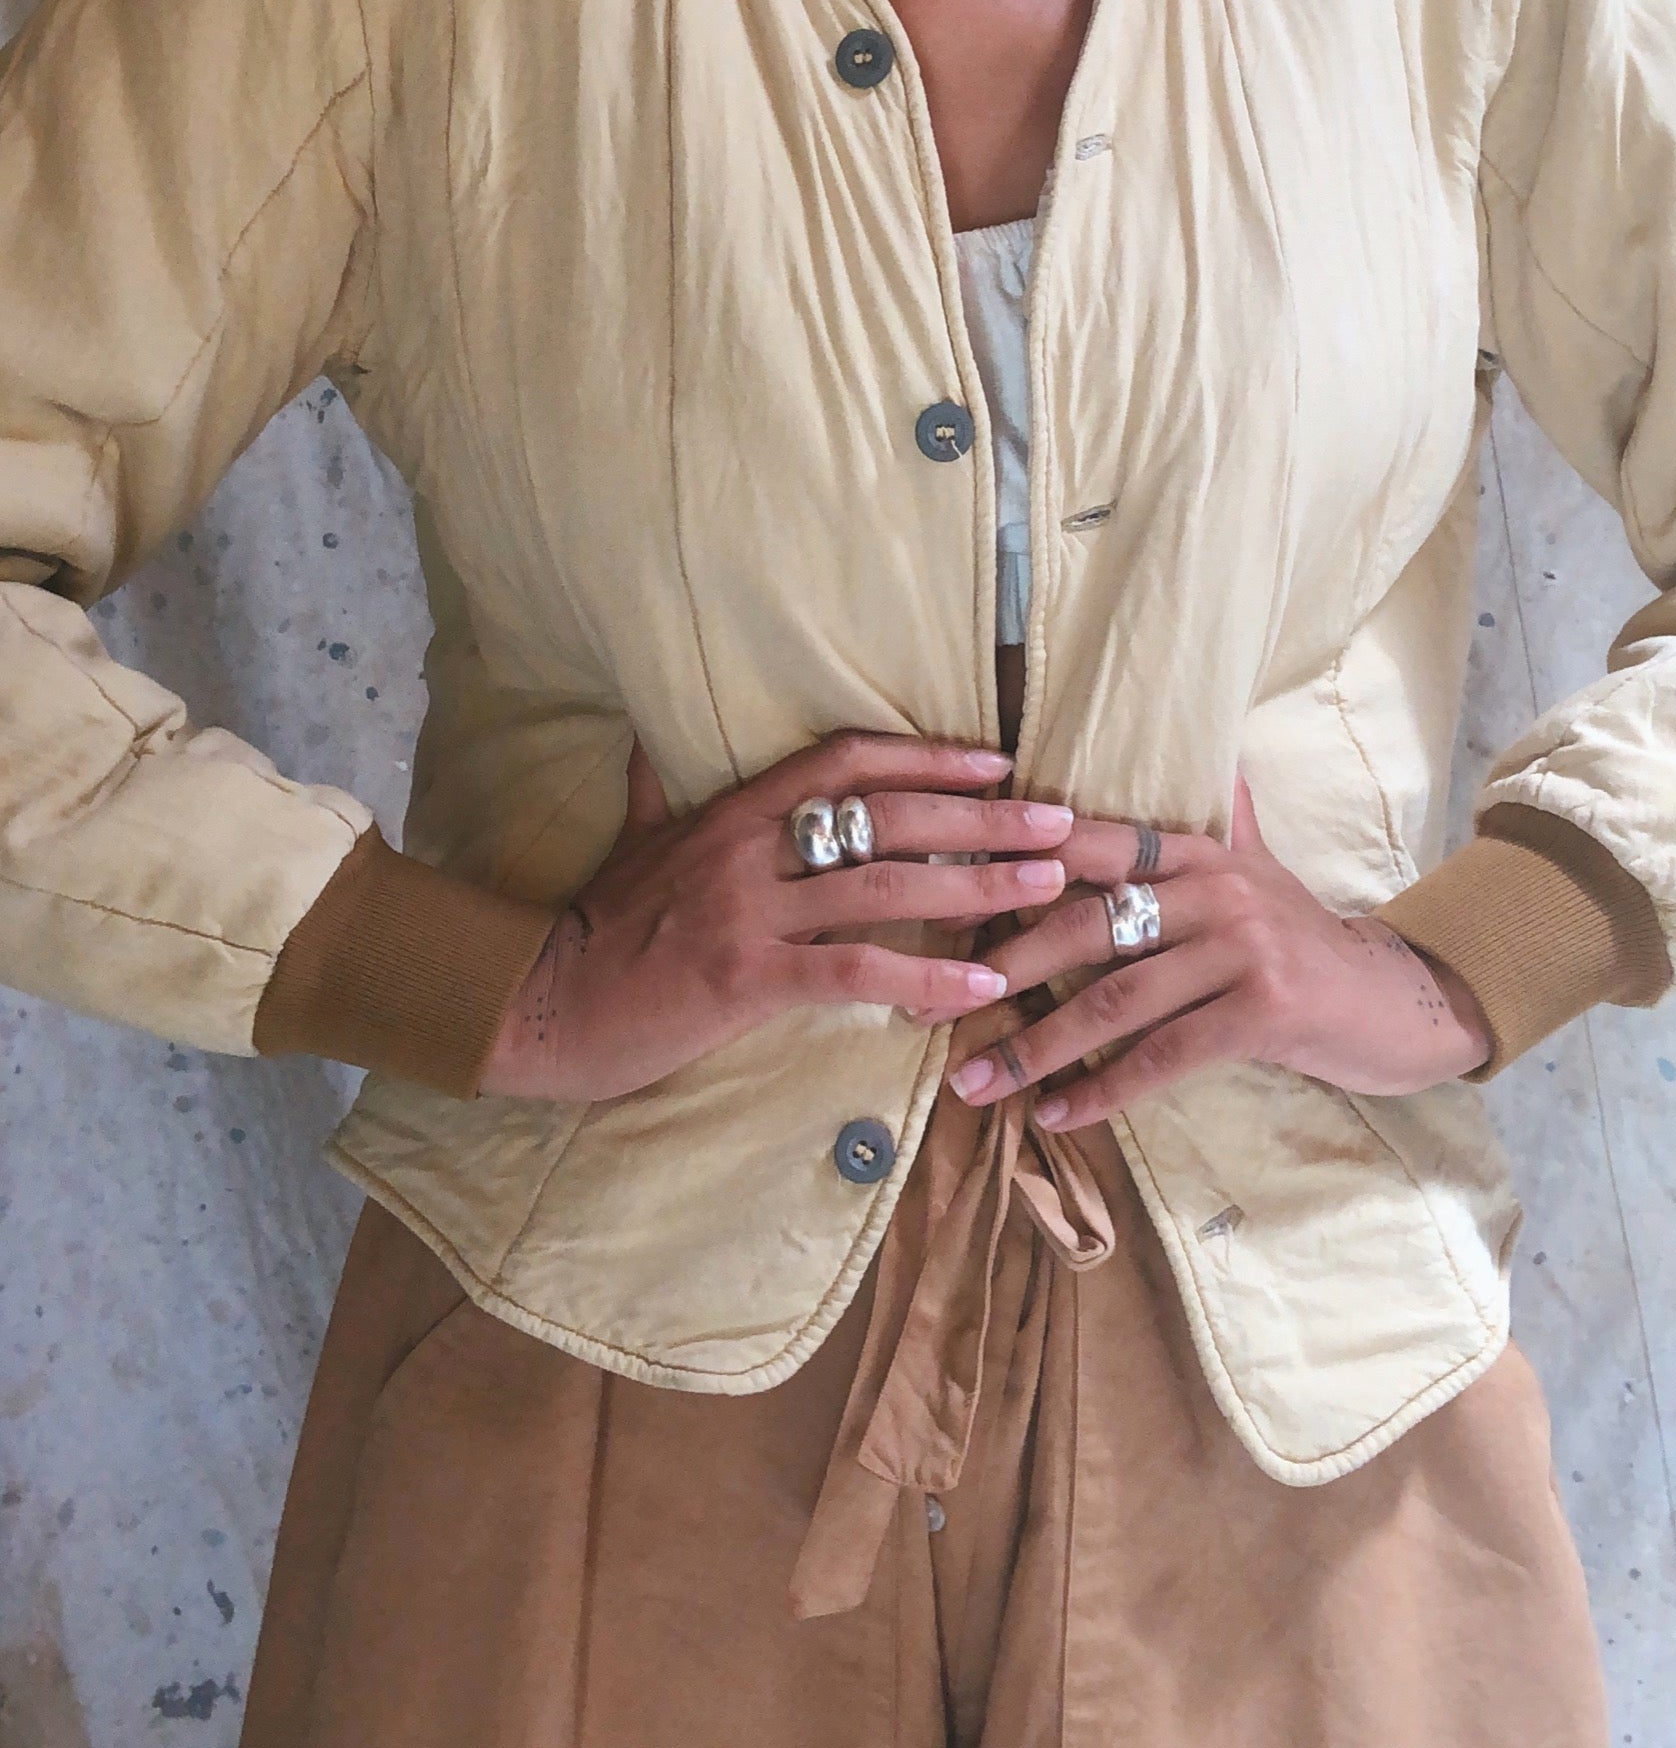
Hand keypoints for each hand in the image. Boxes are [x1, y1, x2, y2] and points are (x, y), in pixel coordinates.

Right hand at [480, 730, 1077, 1103]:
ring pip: (885, 887)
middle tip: (1060, 820)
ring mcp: (748, 911)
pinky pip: (854, 972)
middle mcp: (748, 848)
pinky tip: (981, 988)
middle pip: (888, 816)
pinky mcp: (746, 978)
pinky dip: (925, 980)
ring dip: (977, 886)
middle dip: (983, 817)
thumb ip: (652, 793)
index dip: (926, 755)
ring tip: (1048, 888)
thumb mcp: (630, 844)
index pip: (845, 761)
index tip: (996, 759)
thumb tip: (642, 744)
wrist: (542, 1003)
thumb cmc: (595, 926)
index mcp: (731, 811)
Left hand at [945, 774, 1493, 1130]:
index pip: (1088, 847)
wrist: (1396, 1001)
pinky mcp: (1262, 1011)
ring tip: (975, 1082)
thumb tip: (1197, 754)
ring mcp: (1240, 948)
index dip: (1011, 870)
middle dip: (1001, 969)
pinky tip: (1055, 1118)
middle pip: (1084, 922)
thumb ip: (1214, 819)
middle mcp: (1215, 887)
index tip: (941, 900)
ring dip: (1034, 1049)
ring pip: (1113, 999)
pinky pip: (1162, 1055)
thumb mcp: (1257, 867)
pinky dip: (1102, 1091)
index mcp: (1198, 849)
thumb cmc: (1304, 941)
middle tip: (931, 1008)